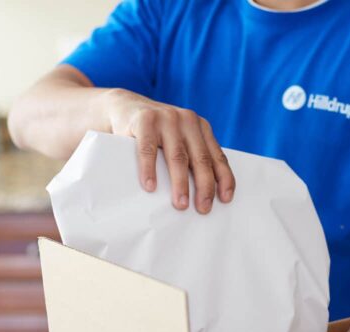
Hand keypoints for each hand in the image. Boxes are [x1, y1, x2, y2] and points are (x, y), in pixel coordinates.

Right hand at [106, 89, 234, 213]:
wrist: (124, 105)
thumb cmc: (156, 131)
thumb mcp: (179, 138)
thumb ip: (192, 155)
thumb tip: (202, 194)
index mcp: (201, 128)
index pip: (217, 157)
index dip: (224, 179)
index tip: (225, 199)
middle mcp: (188, 121)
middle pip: (200, 159)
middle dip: (204, 186)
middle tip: (203, 208)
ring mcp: (167, 119)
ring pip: (178, 157)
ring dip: (180, 183)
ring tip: (181, 204)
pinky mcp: (145, 121)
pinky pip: (148, 150)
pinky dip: (150, 170)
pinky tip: (150, 187)